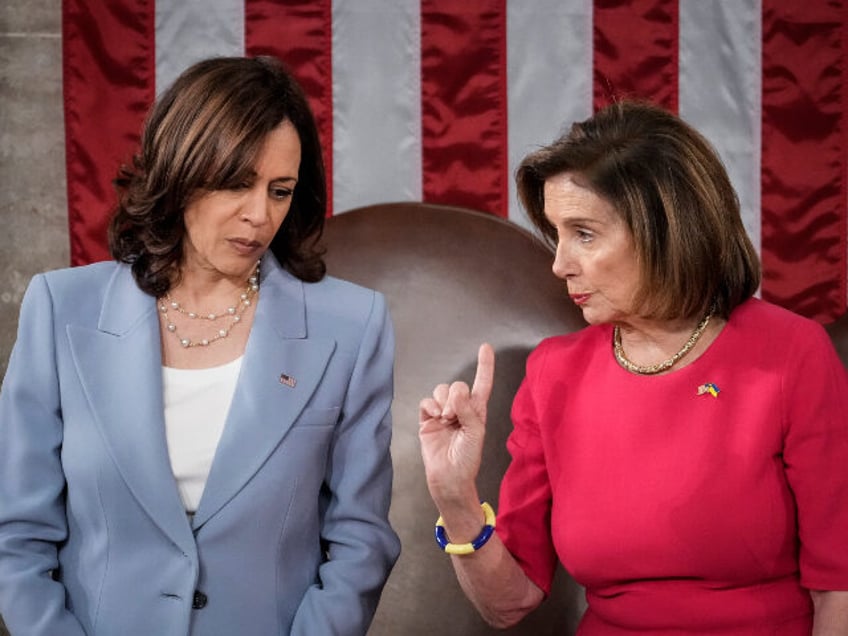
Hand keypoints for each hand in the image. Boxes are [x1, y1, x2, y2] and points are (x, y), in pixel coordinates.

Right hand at [419, 343, 494, 505]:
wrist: (449, 477)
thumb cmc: (467, 459)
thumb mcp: (475, 433)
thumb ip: (467, 410)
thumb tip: (455, 392)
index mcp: (477, 410)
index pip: (482, 383)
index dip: (484, 365)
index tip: (485, 347)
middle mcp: (461, 408)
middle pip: (457, 385)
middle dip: (455, 397)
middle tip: (455, 418)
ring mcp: (443, 413)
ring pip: (441, 390)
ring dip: (443, 402)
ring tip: (446, 420)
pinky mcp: (427, 419)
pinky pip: (427, 401)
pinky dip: (430, 406)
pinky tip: (435, 418)